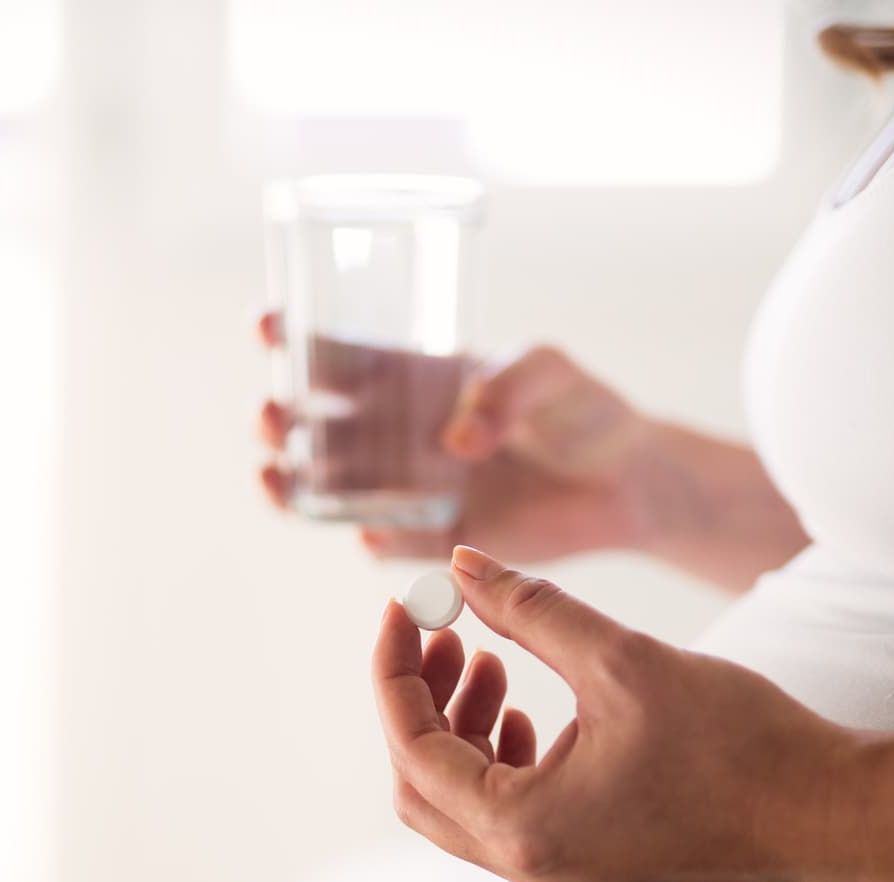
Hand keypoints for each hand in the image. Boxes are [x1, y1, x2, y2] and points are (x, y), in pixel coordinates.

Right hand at [255, 312, 662, 562]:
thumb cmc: (584, 408)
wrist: (627, 482)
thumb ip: (508, 388)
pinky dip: (375, 540)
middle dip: (275, 417)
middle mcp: (396, 433)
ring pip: (330, 488)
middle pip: (310, 424)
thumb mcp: (551, 371)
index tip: (267, 324)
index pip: (336, 353)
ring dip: (293, 484)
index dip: (292, 336)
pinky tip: (370, 534)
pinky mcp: (438, 537)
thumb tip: (455, 442)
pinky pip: (391, 544)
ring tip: (277, 478)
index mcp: (411, 377)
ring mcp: (410, 488)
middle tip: (271, 414)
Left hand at [371, 545, 862, 881]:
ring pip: (470, 806)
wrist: (834, 812)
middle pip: (425, 788)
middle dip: (422, 704)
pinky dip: (506, 761)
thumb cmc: (738, 740)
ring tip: (494, 661)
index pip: (412, 749)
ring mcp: (566, 880)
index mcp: (524, 829)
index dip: (395, 671)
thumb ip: (530, 610)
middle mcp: (533, 870)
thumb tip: (462, 565)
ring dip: (464, 730)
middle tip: (445, 632)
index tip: (403, 608)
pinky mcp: (598, 872)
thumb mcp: (621, 658)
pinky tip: (536, 710)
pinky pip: (518, 820)